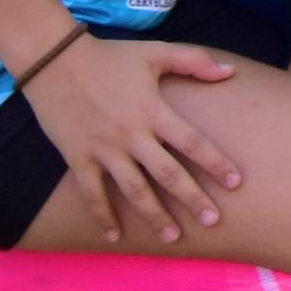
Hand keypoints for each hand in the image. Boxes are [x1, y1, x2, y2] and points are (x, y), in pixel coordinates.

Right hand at [22, 29, 246, 247]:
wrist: (54, 60)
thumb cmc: (110, 56)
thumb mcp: (155, 53)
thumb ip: (194, 61)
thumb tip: (231, 71)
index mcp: (153, 111)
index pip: (192, 142)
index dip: (216, 163)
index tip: (236, 183)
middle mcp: (131, 135)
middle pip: (168, 174)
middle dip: (192, 199)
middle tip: (213, 221)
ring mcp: (104, 150)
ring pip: (134, 191)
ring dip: (155, 216)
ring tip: (174, 237)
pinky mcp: (78, 158)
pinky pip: (92, 194)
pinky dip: (103, 216)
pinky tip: (114, 237)